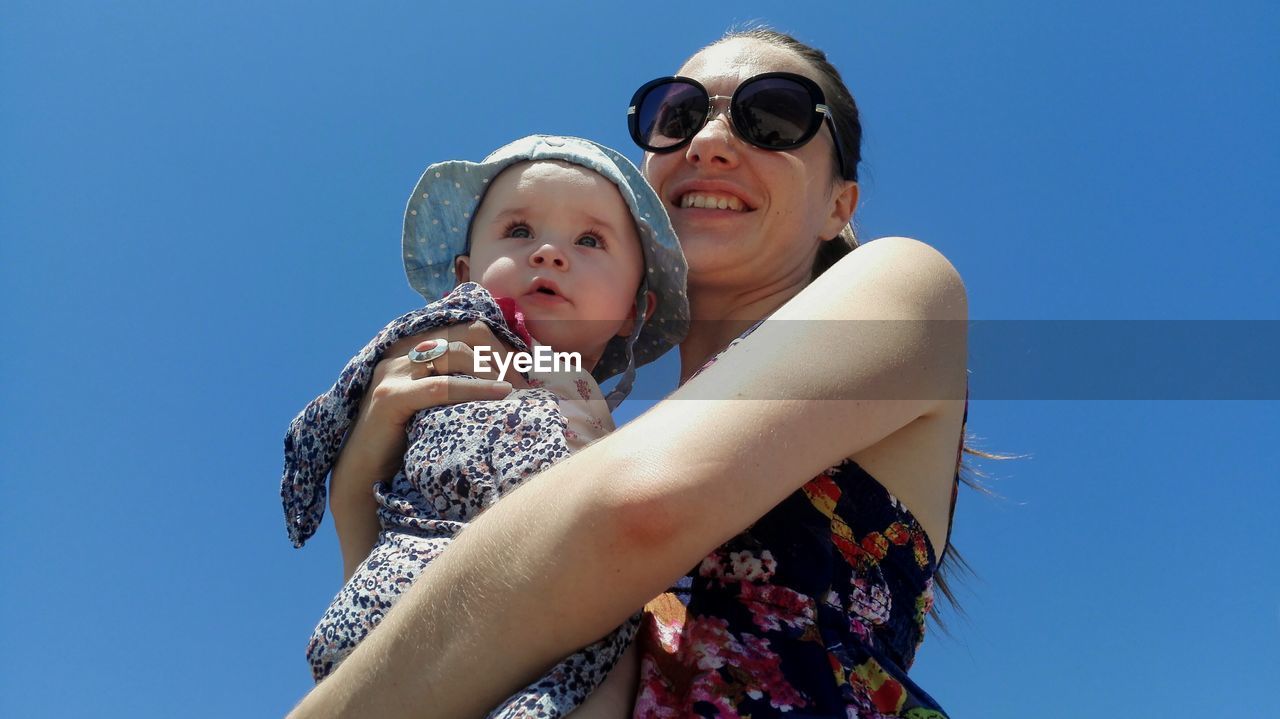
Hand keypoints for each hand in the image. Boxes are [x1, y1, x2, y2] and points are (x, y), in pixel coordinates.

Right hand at [329, 321, 528, 573]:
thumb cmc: (407, 441)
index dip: (500, 344)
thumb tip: (510, 380)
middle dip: (501, 354)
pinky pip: (441, 386)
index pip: (466, 329)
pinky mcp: (390, 398)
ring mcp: (393, 372)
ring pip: (454, 355)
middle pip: (465, 335)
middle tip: (526, 381)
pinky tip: (500, 395)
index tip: (525, 367)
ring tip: (517, 390)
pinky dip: (474, 388)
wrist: (364, 475)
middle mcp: (401, 352)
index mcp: (414, 347)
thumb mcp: (436, 404)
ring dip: (492, 370)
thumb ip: (458, 383)